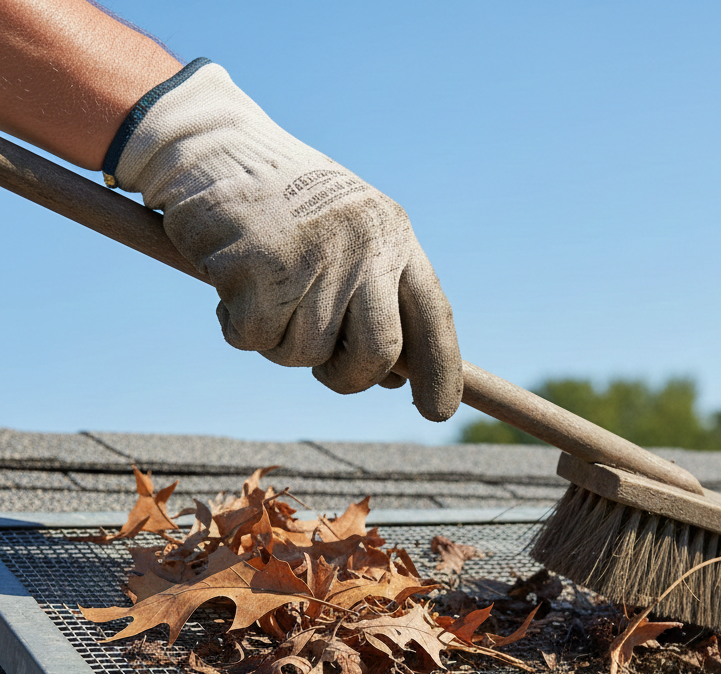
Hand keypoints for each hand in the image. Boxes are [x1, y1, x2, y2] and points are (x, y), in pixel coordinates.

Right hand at [109, 61, 461, 420]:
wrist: (210, 145)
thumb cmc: (283, 205)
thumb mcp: (348, 238)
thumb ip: (375, 299)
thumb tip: (396, 380)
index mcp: (393, 238)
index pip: (434, 318)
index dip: (441, 373)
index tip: (437, 413)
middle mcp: (364, 247)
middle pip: (377, 354)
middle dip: (349, 378)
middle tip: (326, 372)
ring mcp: (313, 257)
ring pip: (306, 354)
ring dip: (280, 344)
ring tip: (264, 295)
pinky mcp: (257, 269)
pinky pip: (254, 339)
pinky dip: (237, 326)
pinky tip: (230, 285)